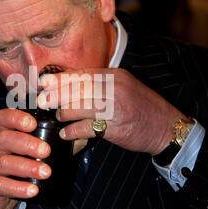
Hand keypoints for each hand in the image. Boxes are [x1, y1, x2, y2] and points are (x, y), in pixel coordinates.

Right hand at [0, 108, 50, 208]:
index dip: (16, 118)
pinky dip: (17, 188)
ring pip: (3, 162)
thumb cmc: (18, 167)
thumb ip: (52, 142)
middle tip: (46, 150)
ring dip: (26, 166)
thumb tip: (80, 136)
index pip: (4, 117)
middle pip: (4, 138)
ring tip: (46, 172)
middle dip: (26, 143)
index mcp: (2, 131)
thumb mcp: (29, 151)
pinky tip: (32, 190)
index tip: (33, 124)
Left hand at [37, 68, 185, 154]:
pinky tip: (65, 134)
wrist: (166, 128)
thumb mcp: (124, 88)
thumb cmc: (141, 107)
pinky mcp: (114, 127)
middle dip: (55, 95)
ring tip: (58, 117)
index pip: (82, 74)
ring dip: (63, 113)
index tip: (43, 82)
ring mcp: (115, 108)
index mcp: (115, 76)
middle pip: (76, 89)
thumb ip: (101, 85)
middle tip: (41, 100)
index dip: (60, 78)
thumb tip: (71, 86)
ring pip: (77, 107)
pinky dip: (71, 132)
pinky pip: (85, 128)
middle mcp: (114, 89)